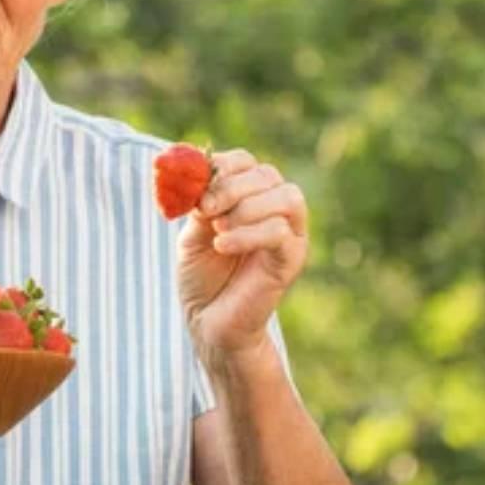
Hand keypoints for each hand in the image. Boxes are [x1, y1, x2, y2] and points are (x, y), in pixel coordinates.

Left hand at [175, 149, 308, 360]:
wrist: (210, 321)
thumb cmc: (201, 276)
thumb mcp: (192, 234)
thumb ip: (199, 205)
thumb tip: (196, 175)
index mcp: (249, 197)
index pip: (246, 162)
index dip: (224, 165)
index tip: (197, 182)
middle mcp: (274, 209)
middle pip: (267, 175)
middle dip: (232, 187)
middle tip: (205, 208)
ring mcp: (289, 233)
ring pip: (286, 198)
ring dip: (248, 208)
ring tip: (218, 229)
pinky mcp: (292, 259)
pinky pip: (282, 233)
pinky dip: (249, 235)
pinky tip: (223, 246)